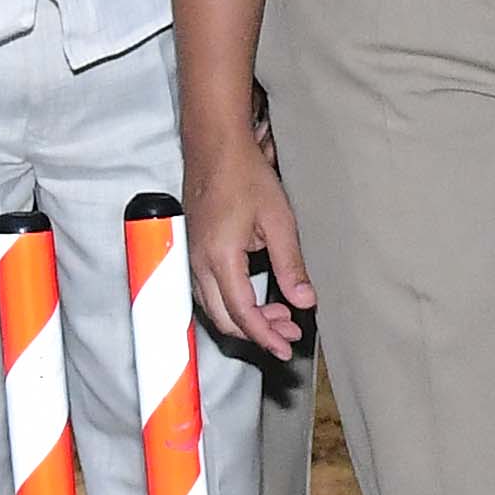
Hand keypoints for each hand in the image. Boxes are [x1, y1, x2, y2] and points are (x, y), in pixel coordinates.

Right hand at [181, 123, 321, 360]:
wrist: (214, 146)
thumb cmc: (245, 176)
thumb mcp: (279, 221)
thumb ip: (290, 266)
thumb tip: (305, 302)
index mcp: (220, 258)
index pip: (243, 314)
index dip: (266, 336)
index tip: (286, 348)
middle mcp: (198, 263)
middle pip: (224, 319)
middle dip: (258, 332)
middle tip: (290, 331)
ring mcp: (190, 257)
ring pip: (213, 307)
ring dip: (245, 318)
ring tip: (279, 314)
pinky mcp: (191, 251)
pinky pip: (207, 291)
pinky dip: (231, 303)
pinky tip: (255, 296)